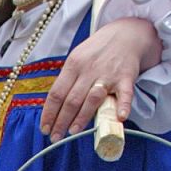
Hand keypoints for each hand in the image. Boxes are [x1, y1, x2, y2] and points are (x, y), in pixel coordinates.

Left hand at [40, 17, 162, 140]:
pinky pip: (125, 94)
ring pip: (92, 99)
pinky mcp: (126, 77)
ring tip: (73, 131)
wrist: (126, 34)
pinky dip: (123, 106)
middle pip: (71, 100)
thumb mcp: (77, 59)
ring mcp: (108, 74)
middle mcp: (89, 70)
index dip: (49, 113)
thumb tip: (55, 107)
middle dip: (61, 121)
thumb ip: (68, 81)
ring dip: (82, 117)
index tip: (44, 129)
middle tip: (55, 137)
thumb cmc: (97, 51)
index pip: (57, 93)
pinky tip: (120, 118)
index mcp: (73, 65)